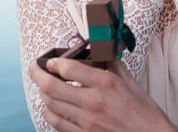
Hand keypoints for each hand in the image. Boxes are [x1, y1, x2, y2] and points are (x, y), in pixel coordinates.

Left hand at [29, 58, 176, 131]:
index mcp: (105, 83)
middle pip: (51, 86)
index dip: (53, 62)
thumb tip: (98, 53)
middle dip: (37, 74)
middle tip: (34, 69)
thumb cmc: (143, 112)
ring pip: (51, 104)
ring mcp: (87, 121)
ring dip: (43, 93)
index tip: (51, 61)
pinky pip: (57, 123)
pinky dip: (50, 113)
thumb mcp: (130, 82)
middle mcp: (93, 101)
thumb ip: (111, 65)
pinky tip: (52, 107)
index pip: (68, 68)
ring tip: (43, 87)